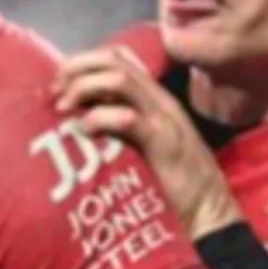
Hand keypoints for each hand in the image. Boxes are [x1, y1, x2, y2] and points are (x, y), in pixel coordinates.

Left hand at [53, 46, 243, 240]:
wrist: (212, 210)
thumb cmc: (176, 182)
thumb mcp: (145, 144)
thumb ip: (121, 125)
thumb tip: (83, 114)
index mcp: (156, 98)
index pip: (119, 58)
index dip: (84, 61)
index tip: (59, 82)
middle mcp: (161, 100)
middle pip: (116, 61)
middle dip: (78, 67)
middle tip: (55, 90)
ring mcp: (165, 119)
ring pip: (121, 80)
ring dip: (85, 87)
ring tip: (64, 107)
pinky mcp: (164, 143)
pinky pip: (128, 118)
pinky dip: (99, 118)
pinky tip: (84, 130)